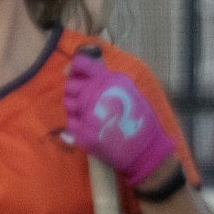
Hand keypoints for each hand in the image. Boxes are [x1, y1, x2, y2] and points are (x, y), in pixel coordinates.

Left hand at [64, 51, 176, 186]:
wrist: (145, 149)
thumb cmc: (140, 119)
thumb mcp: (129, 91)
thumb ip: (106, 80)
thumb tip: (76, 70)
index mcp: (110, 80)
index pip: (81, 64)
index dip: (75, 68)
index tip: (76, 74)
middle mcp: (96, 94)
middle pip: (71, 85)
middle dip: (76, 91)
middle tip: (88, 100)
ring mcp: (88, 114)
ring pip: (68, 104)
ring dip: (75, 107)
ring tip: (91, 115)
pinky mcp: (83, 133)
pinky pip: (71, 123)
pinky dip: (78, 124)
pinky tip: (91, 128)